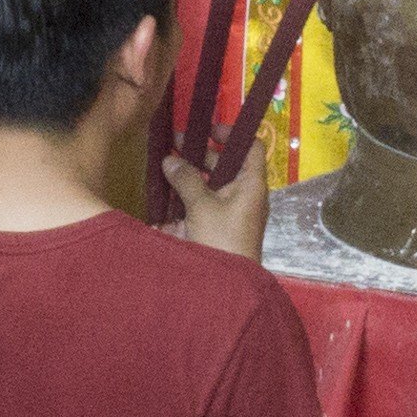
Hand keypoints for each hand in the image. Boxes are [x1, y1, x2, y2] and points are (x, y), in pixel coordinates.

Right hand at [160, 139, 270, 256]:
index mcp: (251, 184)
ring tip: (164, 167)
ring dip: (189, 176)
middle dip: (199, 154)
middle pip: (225, 164)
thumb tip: (170, 160)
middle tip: (173, 145)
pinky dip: (186, 198)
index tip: (208, 129)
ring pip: (210, 184)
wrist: (226, 286)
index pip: (252, 147)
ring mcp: (229, 211)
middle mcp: (243, 194)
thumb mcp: (202, 206)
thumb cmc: (222, 240)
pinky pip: (202, 204)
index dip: (233, 133)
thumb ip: (186, 179)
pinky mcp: (216, 226)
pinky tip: (165, 194)